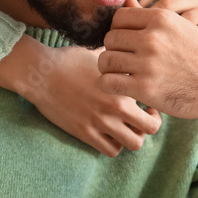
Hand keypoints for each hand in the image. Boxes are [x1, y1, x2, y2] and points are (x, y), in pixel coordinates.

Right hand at [0, 39, 160, 156]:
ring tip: (126, 128)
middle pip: (151, 128)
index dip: (155, 105)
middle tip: (142, 117)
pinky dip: (114, 145)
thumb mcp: (102, 55)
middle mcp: (116, 106)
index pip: (155, 102)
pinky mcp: (86, 134)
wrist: (42, 73)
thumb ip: (122, 58)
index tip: (147, 102)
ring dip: (133, 137)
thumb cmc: (71, 60)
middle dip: (149, 124)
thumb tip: (134, 46)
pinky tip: (109, 134)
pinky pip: (111, 150)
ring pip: (134, 144)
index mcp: (124, 85)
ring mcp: (101, 122)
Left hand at [98, 0, 197, 127]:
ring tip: (121, 73)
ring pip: (105, 60)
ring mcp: (148, 64)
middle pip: (110, 38)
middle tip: (125, 60)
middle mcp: (153, 38)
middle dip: (115, 50)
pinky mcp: (144, 88)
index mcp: (162, 19)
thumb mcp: (181, 28)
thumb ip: (150, 15)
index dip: (120, 30)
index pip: (119, 17)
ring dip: (109, 68)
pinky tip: (119, 86)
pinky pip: (107, 82)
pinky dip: (108, 85)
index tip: (128, 42)